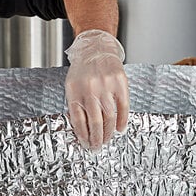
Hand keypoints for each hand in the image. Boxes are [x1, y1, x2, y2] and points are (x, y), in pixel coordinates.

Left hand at [65, 29, 128, 150]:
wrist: (96, 48)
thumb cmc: (82, 70)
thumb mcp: (72, 87)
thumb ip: (76, 106)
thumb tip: (82, 131)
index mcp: (74, 92)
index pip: (79, 121)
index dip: (83, 136)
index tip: (86, 144)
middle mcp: (90, 89)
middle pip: (95, 122)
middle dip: (97, 139)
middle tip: (97, 147)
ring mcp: (106, 86)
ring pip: (109, 117)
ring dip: (108, 133)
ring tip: (107, 140)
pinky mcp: (120, 82)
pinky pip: (123, 107)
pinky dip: (122, 121)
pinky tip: (120, 129)